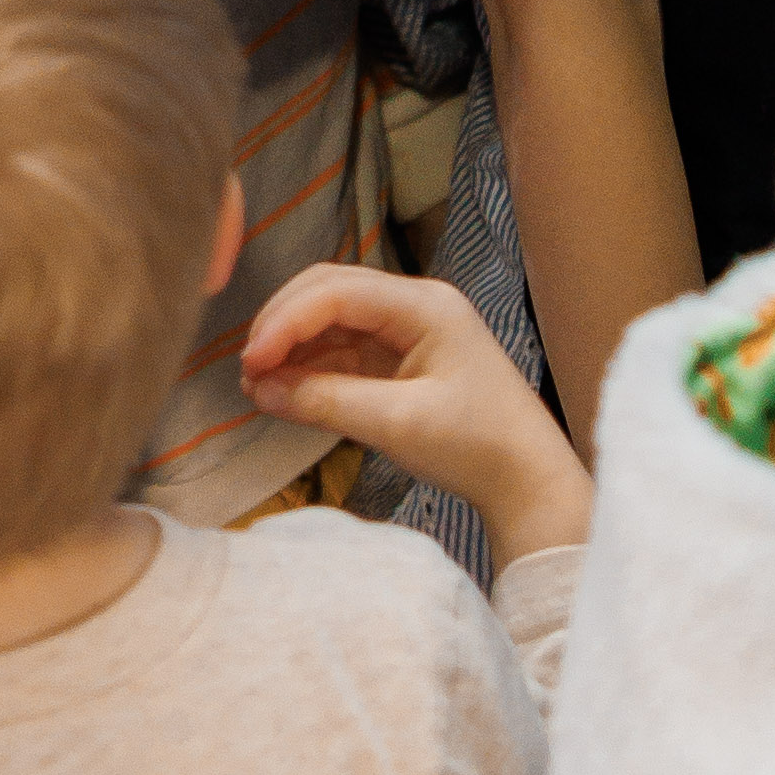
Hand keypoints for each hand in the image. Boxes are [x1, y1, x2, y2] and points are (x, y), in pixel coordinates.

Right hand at [240, 262, 593, 565]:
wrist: (527, 481)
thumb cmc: (476, 447)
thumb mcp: (397, 424)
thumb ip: (325, 401)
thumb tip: (259, 389)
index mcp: (425, 306)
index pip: (336, 292)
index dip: (285, 321)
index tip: (250, 361)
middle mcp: (416, 306)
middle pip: (330, 292)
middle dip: (283, 325)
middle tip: (246, 369)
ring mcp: (408, 331)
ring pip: (332, 321)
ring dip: (293, 347)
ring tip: (257, 385)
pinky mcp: (402, 360)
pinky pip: (344, 350)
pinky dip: (312, 367)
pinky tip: (284, 390)